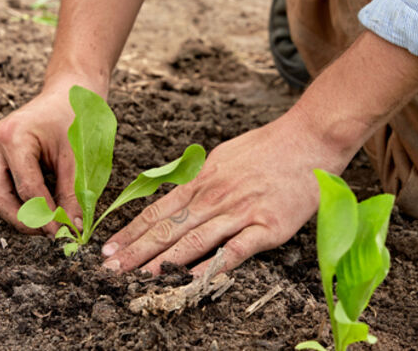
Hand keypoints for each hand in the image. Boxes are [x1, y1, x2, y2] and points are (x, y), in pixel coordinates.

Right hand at [0, 77, 104, 234]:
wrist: (69, 92)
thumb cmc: (75, 118)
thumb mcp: (77, 157)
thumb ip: (73, 195)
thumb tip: (72, 230)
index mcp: (13, 136)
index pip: (27, 189)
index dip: (46, 216)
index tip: (65, 233)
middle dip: (25, 221)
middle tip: (51, 234)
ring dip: (21, 214)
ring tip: (49, 222)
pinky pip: (1, 186)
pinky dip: (20, 201)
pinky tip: (42, 207)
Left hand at [100, 108, 353, 275]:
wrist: (308, 139)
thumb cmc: (266, 148)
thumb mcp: (221, 157)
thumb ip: (197, 180)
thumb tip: (174, 197)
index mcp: (201, 181)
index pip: (156, 211)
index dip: (130, 232)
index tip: (109, 249)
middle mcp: (214, 196)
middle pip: (168, 228)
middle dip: (136, 251)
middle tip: (110, 270)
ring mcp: (240, 211)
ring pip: (194, 240)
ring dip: (164, 261)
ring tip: (140, 278)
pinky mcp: (268, 226)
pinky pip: (237, 249)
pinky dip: (214, 264)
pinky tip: (194, 278)